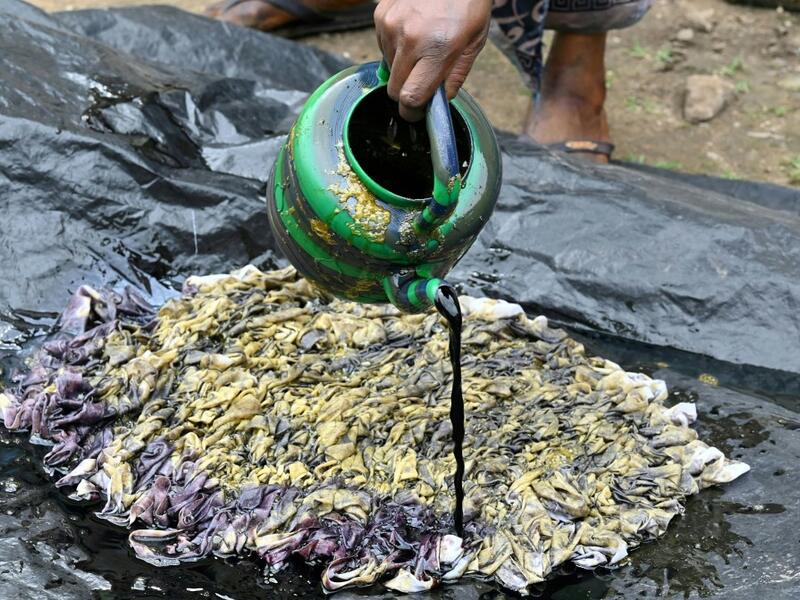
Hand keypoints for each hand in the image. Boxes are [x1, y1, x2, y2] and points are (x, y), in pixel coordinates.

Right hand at [374, 0, 492, 120]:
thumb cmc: (468, 5)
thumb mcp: (474, 44)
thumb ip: (454, 77)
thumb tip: (437, 102)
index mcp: (438, 50)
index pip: (411, 98)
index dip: (412, 112)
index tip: (417, 113)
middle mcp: (410, 40)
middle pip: (394, 89)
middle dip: (406, 93)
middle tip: (421, 84)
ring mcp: (391, 26)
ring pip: (388, 69)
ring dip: (402, 68)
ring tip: (422, 48)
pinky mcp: (380, 16)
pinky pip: (382, 48)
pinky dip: (395, 48)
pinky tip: (412, 32)